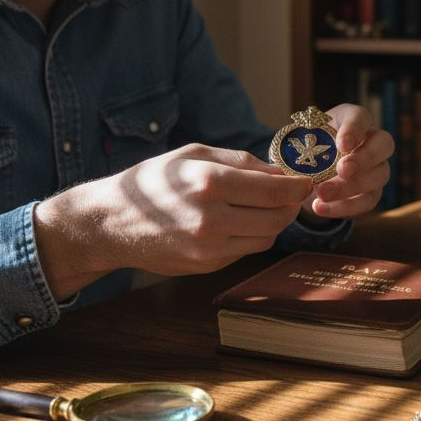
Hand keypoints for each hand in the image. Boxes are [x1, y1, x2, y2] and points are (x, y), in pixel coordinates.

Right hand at [33, 144, 312, 297]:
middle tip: (293, 193)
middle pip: (278, 217)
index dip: (298, 185)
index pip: (275, 189)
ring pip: (267, 237)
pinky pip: (246, 250)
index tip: (306, 179)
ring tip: (267, 206)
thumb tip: (279, 170)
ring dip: (275, 222)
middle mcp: (212, 218)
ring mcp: (210, 248)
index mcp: (210, 183)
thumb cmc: (152, 181)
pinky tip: (241, 221)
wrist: (114, 223)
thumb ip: (240, 161)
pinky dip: (252, 235)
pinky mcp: (207, 265)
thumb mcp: (193, 154)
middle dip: (292, 204)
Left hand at [305, 103, 393, 219]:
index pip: (361, 117)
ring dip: (351, 187)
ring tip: (323, 194)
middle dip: (363, 159)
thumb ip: (301, 145)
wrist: (308, 172)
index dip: (354, 130)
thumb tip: (290, 162)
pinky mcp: (373, 192)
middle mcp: (372, 141)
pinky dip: (345, 207)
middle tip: (342, 170)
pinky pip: (367, 201)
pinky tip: (321, 208)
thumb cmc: (307, 148)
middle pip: (383, 145)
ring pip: (378, 176)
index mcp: (353, 120)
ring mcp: (377, 167)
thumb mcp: (300, 140)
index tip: (342, 144)